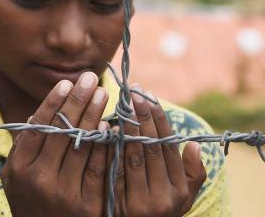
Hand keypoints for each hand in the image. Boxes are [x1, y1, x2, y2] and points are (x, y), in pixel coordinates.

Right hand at [1, 72, 108, 216]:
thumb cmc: (29, 203)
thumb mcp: (14, 177)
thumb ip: (22, 148)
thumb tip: (37, 114)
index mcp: (19, 169)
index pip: (39, 127)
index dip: (53, 102)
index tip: (66, 84)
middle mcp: (40, 180)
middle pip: (63, 131)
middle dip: (78, 101)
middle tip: (90, 79)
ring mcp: (66, 194)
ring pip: (84, 146)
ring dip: (95, 116)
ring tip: (104, 95)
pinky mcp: (89, 207)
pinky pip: (100, 168)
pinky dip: (106, 145)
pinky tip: (111, 126)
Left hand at [111, 89, 205, 216]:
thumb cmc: (160, 209)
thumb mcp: (182, 197)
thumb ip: (193, 174)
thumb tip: (195, 144)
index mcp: (179, 190)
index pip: (168, 148)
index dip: (159, 121)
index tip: (150, 97)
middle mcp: (161, 197)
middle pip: (150, 149)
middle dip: (141, 118)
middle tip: (133, 92)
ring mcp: (138, 201)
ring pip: (130, 156)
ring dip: (125, 128)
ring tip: (119, 103)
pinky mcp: (115, 203)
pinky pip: (110, 168)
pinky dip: (107, 146)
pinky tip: (104, 126)